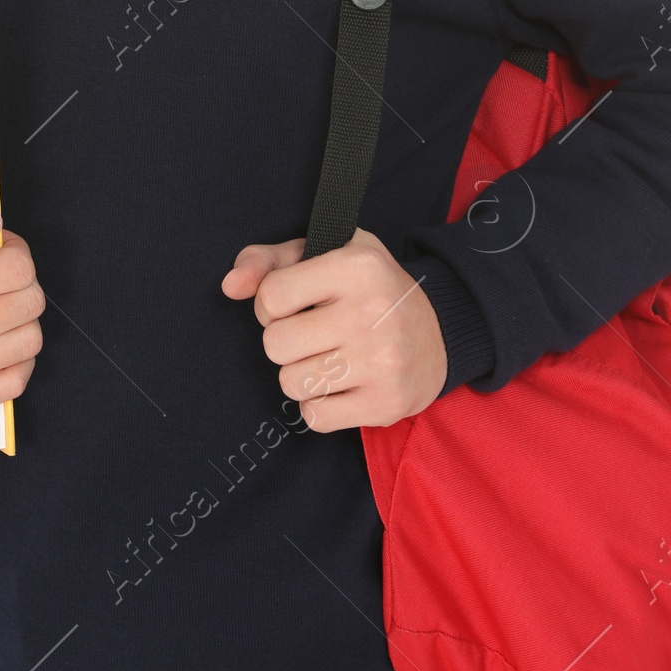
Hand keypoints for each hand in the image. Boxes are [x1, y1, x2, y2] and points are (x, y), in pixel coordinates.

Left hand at [220, 228, 446, 430]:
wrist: (441, 333)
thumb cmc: (369, 289)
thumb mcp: (326, 254)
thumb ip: (269, 261)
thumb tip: (230, 286)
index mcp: (358, 267)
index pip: (271, 296)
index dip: (272, 304)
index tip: (297, 304)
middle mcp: (373, 313)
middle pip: (275, 344)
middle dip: (285, 341)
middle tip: (314, 333)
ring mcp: (382, 362)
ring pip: (291, 382)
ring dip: (300, 373)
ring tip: (328, 357)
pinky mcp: (386, 403)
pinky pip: (315, 417)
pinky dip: (319, 404)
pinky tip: (341, 384)